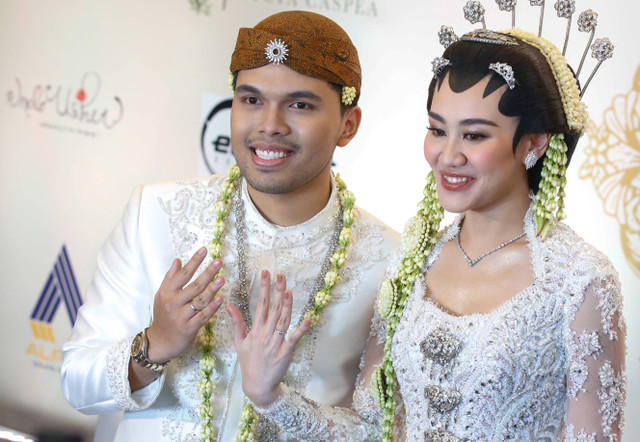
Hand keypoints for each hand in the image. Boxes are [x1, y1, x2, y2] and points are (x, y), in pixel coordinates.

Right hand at [146, 247, 224, 362]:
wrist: (159, 342)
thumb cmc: (163, 315)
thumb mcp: (161, 295)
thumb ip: (170, 278)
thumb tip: (178, 260)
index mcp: (167, 293)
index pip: (183, 274)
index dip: (194, 261)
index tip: (204, 250)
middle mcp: (173, 303)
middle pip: (194, 286)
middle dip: (208, 272)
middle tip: (219, 262)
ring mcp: (181, 316)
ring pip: (200, 300)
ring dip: (212, 289)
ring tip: (222, 278)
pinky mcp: (189, 329)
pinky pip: (203, 316)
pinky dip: (212, 308)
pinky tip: (220, 299)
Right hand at [228, 271, 310, 407]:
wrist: (257, 385)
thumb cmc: (248, 362)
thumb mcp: (239, 342)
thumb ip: (236, 323)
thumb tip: (229, 306)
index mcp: (255, 330)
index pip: (260, 304)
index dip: (264, 288)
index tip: (266, 274)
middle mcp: (266, 334)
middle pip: (273, 309)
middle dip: (277, 291)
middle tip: (281, 275)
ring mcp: (276, 343)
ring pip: (283, 320)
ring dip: (286, 305)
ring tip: (288, 290)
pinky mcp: (286, 352)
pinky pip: (294, 339)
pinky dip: (301, 330)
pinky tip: (307, 319)